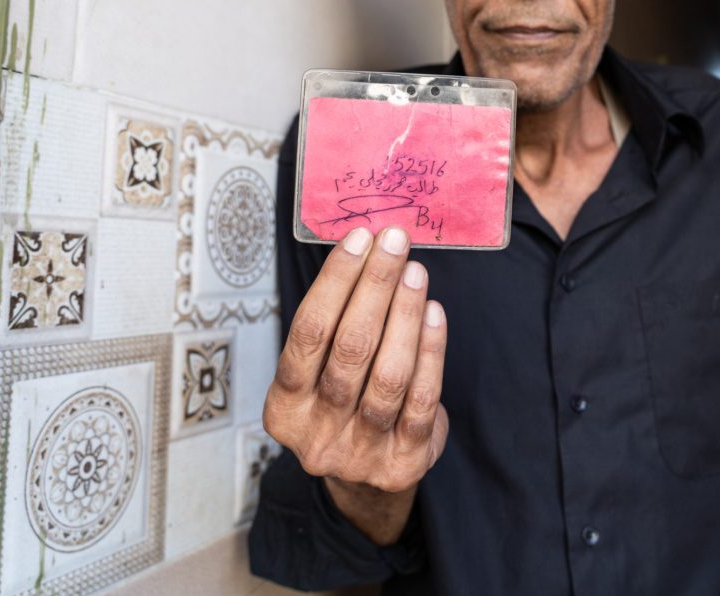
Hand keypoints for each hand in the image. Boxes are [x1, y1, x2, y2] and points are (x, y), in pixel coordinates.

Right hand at [263, 225, 448, 522]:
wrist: (365, 480)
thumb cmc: (343, 404)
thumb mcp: (320, 374)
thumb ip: (336, 324)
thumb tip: (366, 250)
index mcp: (285, 406)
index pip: (308, 332)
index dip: (335, 282)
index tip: (359, 239)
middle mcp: (317, 433)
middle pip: (349, 349)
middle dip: (374, 287)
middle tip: (394, 242)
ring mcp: (361, 451)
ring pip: (388, 375)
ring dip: (405, 315)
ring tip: (416, 271)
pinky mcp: (403, 461)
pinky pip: (422, 399)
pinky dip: (431, 351)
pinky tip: (434, 313)